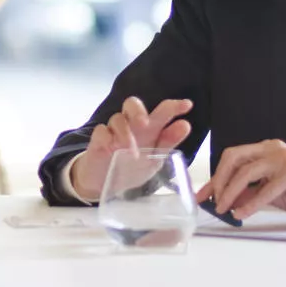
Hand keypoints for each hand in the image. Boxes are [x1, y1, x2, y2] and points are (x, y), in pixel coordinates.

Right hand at [67, 96, 192, 202]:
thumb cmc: (134, 167)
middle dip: (139, 111)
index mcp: (149, 128)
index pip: (161, 110)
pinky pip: (101, 132)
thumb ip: (168, 142)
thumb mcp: (155, 159)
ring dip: (125, 133)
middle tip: (145, 124)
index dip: (173, 106)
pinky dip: (107, 139)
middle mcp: (131, 125)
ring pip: (117, 119)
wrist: (106, 183)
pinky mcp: (98, 140)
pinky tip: (111, 149)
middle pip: (131, 103)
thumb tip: (185, 125)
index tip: (187, 105)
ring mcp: (113, 131)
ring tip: (131, 152)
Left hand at [199, 139, 285, 221]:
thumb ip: (249, 192)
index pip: (232, 157)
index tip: (203, 194)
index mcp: (265, 149)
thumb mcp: (271, 190)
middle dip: (218, 181)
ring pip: (246, 173)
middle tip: (212, 201)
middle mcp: (272, 149)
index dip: (216, 176)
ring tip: (223, 209)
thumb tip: (225, 200)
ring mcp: (283, 159)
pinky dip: (250, 204)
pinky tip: (242, 214)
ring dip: (230, 193)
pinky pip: (265, 190)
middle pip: (234, 159)